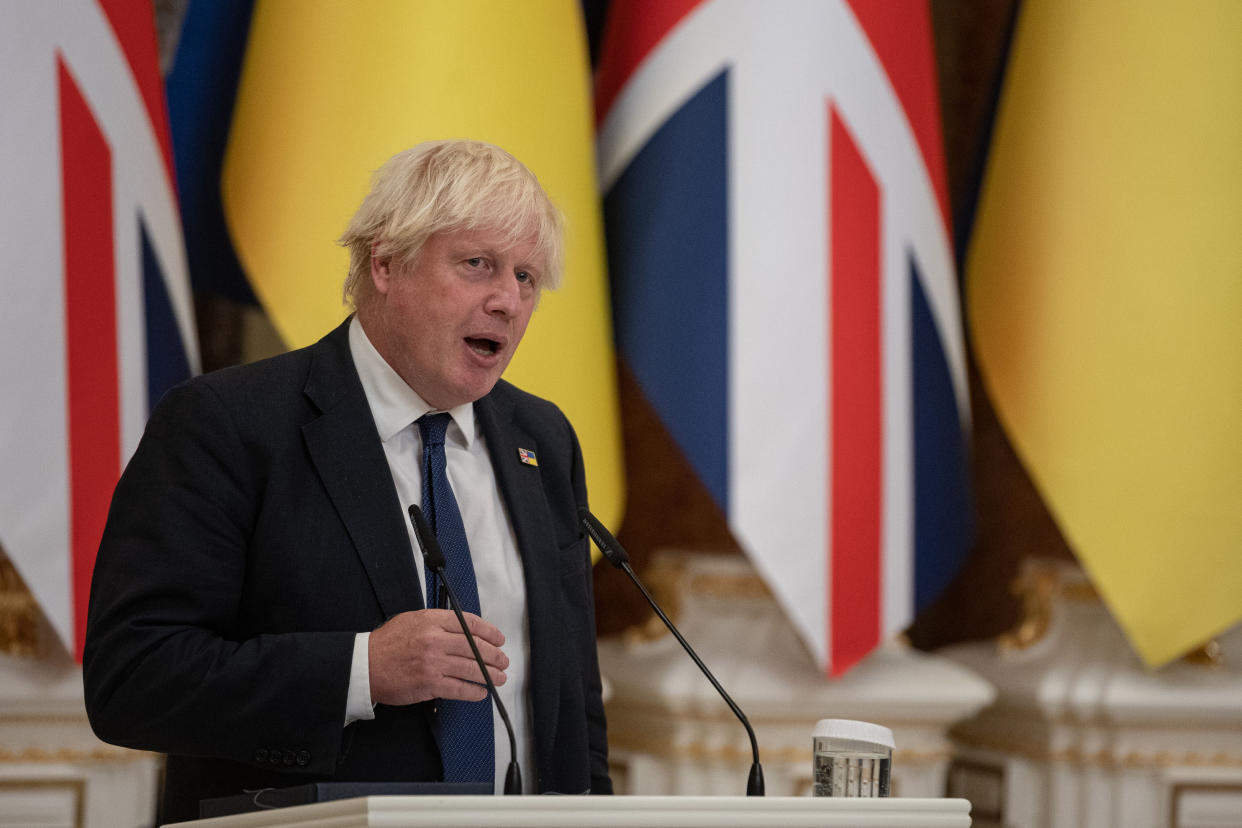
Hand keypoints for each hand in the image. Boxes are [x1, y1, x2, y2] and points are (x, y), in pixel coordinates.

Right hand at [368, 610, 507, 706]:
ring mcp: (434, 663)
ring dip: (490, 675)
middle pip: (476, 647)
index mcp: (432, 621)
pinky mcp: (429, 684)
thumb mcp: (413, 619)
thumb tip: (465, 628)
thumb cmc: (388, 642)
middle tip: (503, 660)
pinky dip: (474, 691)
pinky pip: (459, 688)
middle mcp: (435, 640)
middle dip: (495, 655)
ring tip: (499, 677)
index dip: (490, 632)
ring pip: (472, 668)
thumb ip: (439, 622)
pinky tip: (482, 692)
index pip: (470, 624)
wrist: (366, 665)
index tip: (498, 639)